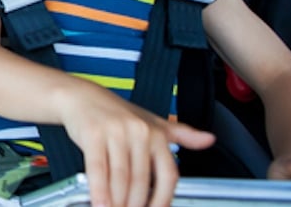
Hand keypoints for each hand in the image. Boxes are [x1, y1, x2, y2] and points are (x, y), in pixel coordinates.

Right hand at [60, 88, 214, 206]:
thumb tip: (209, 140)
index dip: (163, 199)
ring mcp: (115, 132)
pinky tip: (100, 203)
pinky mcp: (93, 134)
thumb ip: (182, 134)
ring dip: (117, 202)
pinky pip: (98, 169)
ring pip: (120, 178)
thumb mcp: (152, 121)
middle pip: (141, 181)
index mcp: (156, 133)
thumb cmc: (115, 112)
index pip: (167, 175)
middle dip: (135, 205)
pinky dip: (99, 191)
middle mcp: (138, 131)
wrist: (80, 96)